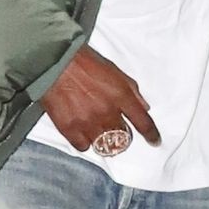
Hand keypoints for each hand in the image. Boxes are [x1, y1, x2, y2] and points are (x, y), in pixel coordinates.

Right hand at [42, 46, 159, 151]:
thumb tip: (143, 107)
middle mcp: (107, 112)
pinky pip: (84, 146)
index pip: (143, 122)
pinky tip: (82, 130)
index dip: (151, 134)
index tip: (155, 141)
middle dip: (122, 134)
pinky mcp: (69, 128)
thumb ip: (131, 91)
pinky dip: (85, 141)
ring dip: (103, 138)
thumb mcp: (114, 71)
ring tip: (95, 127)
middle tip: (114, 127)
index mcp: (121, 96)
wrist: (53, 61)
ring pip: (104, 144)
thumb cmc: (84, 62)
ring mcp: (87, 122)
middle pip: (123, 137)